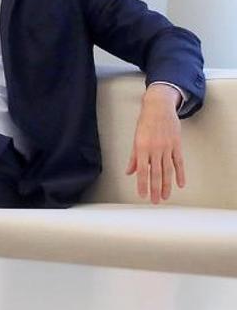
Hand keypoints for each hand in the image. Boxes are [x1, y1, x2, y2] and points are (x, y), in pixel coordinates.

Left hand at [125, 84, 185, 203]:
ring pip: (168, 170)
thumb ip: (133, 157)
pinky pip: (179, 162)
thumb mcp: (135, 138)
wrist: (159, 108)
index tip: (142, 195)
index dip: (142, 184)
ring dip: (167, 185)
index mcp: (142, 147)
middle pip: (156, 173)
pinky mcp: (176, 145)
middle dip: (155, 188)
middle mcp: (155, 149)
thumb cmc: (145, 122)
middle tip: (155, 201)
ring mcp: (167, 147)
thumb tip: (129, 172)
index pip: (142, 170)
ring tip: (165, 196)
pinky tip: (180, 184)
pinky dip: (180, 174)